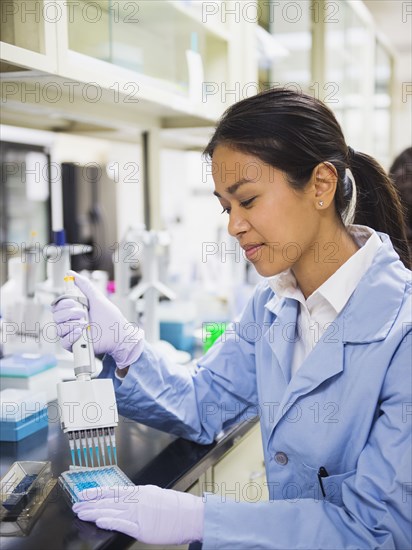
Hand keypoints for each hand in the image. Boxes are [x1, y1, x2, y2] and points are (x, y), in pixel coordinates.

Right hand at [51, 270, 143, 367]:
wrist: (119, 334)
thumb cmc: (110, 318)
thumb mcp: (97, 298)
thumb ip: (85, 286)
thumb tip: (72, 274)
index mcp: (74, 311)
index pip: (58, 305)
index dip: (63, 303)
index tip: (74, 301)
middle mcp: (70, 322)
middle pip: (56, 316)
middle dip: (69, 312)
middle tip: (83, 313)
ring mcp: (72, 334)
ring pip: (58, 328)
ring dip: (72, 324)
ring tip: (86, 323)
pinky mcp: (74, 346)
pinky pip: (64, 341)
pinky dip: (71, 336)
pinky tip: (81, 332)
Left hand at [73, 485, 203, 544]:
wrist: (190, 515)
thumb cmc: (175, 507)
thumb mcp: (155, 496)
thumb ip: (140, 498)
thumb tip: (126, 500)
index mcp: (140, 492)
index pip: (113, 490)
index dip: (96, 492)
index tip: (83, 493)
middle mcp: (138, 500)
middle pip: (109, 500)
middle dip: (91, 502)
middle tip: (76, 504)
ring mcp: (140, 514)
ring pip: (113, 510)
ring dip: (95, 511)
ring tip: (81, 512)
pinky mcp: (143, 528)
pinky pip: (124, 524)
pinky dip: (111, 521)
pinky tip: (100, 520)